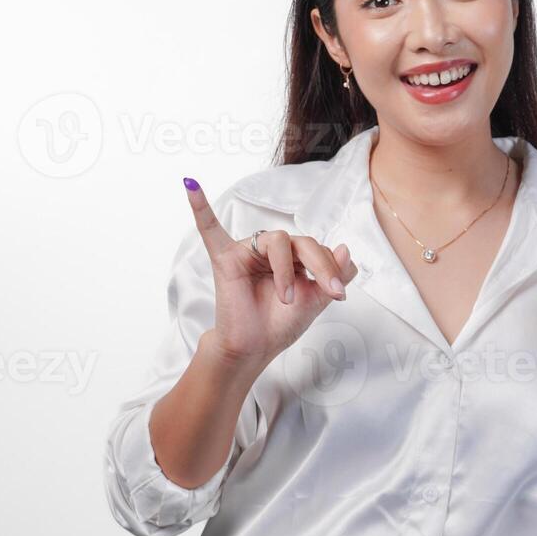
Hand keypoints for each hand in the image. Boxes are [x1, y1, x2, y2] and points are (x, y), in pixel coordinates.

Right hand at [183, 179, 358, 364]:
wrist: (254, 349)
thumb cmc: (279, 324)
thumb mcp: (316, 300)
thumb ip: (334, 274)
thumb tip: (345, 247)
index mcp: (293, 256)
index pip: (317, 249)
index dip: (331, 269)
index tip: (339, 295)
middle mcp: (271, 249)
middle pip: (300, 241)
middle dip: (320, 265)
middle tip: (329, 291)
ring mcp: (247, 251)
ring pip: (276, 239)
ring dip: (286, 271)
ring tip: (285, 299)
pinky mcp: (225, 258)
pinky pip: (210, 228)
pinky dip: (200, 206)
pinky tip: (191, 186)